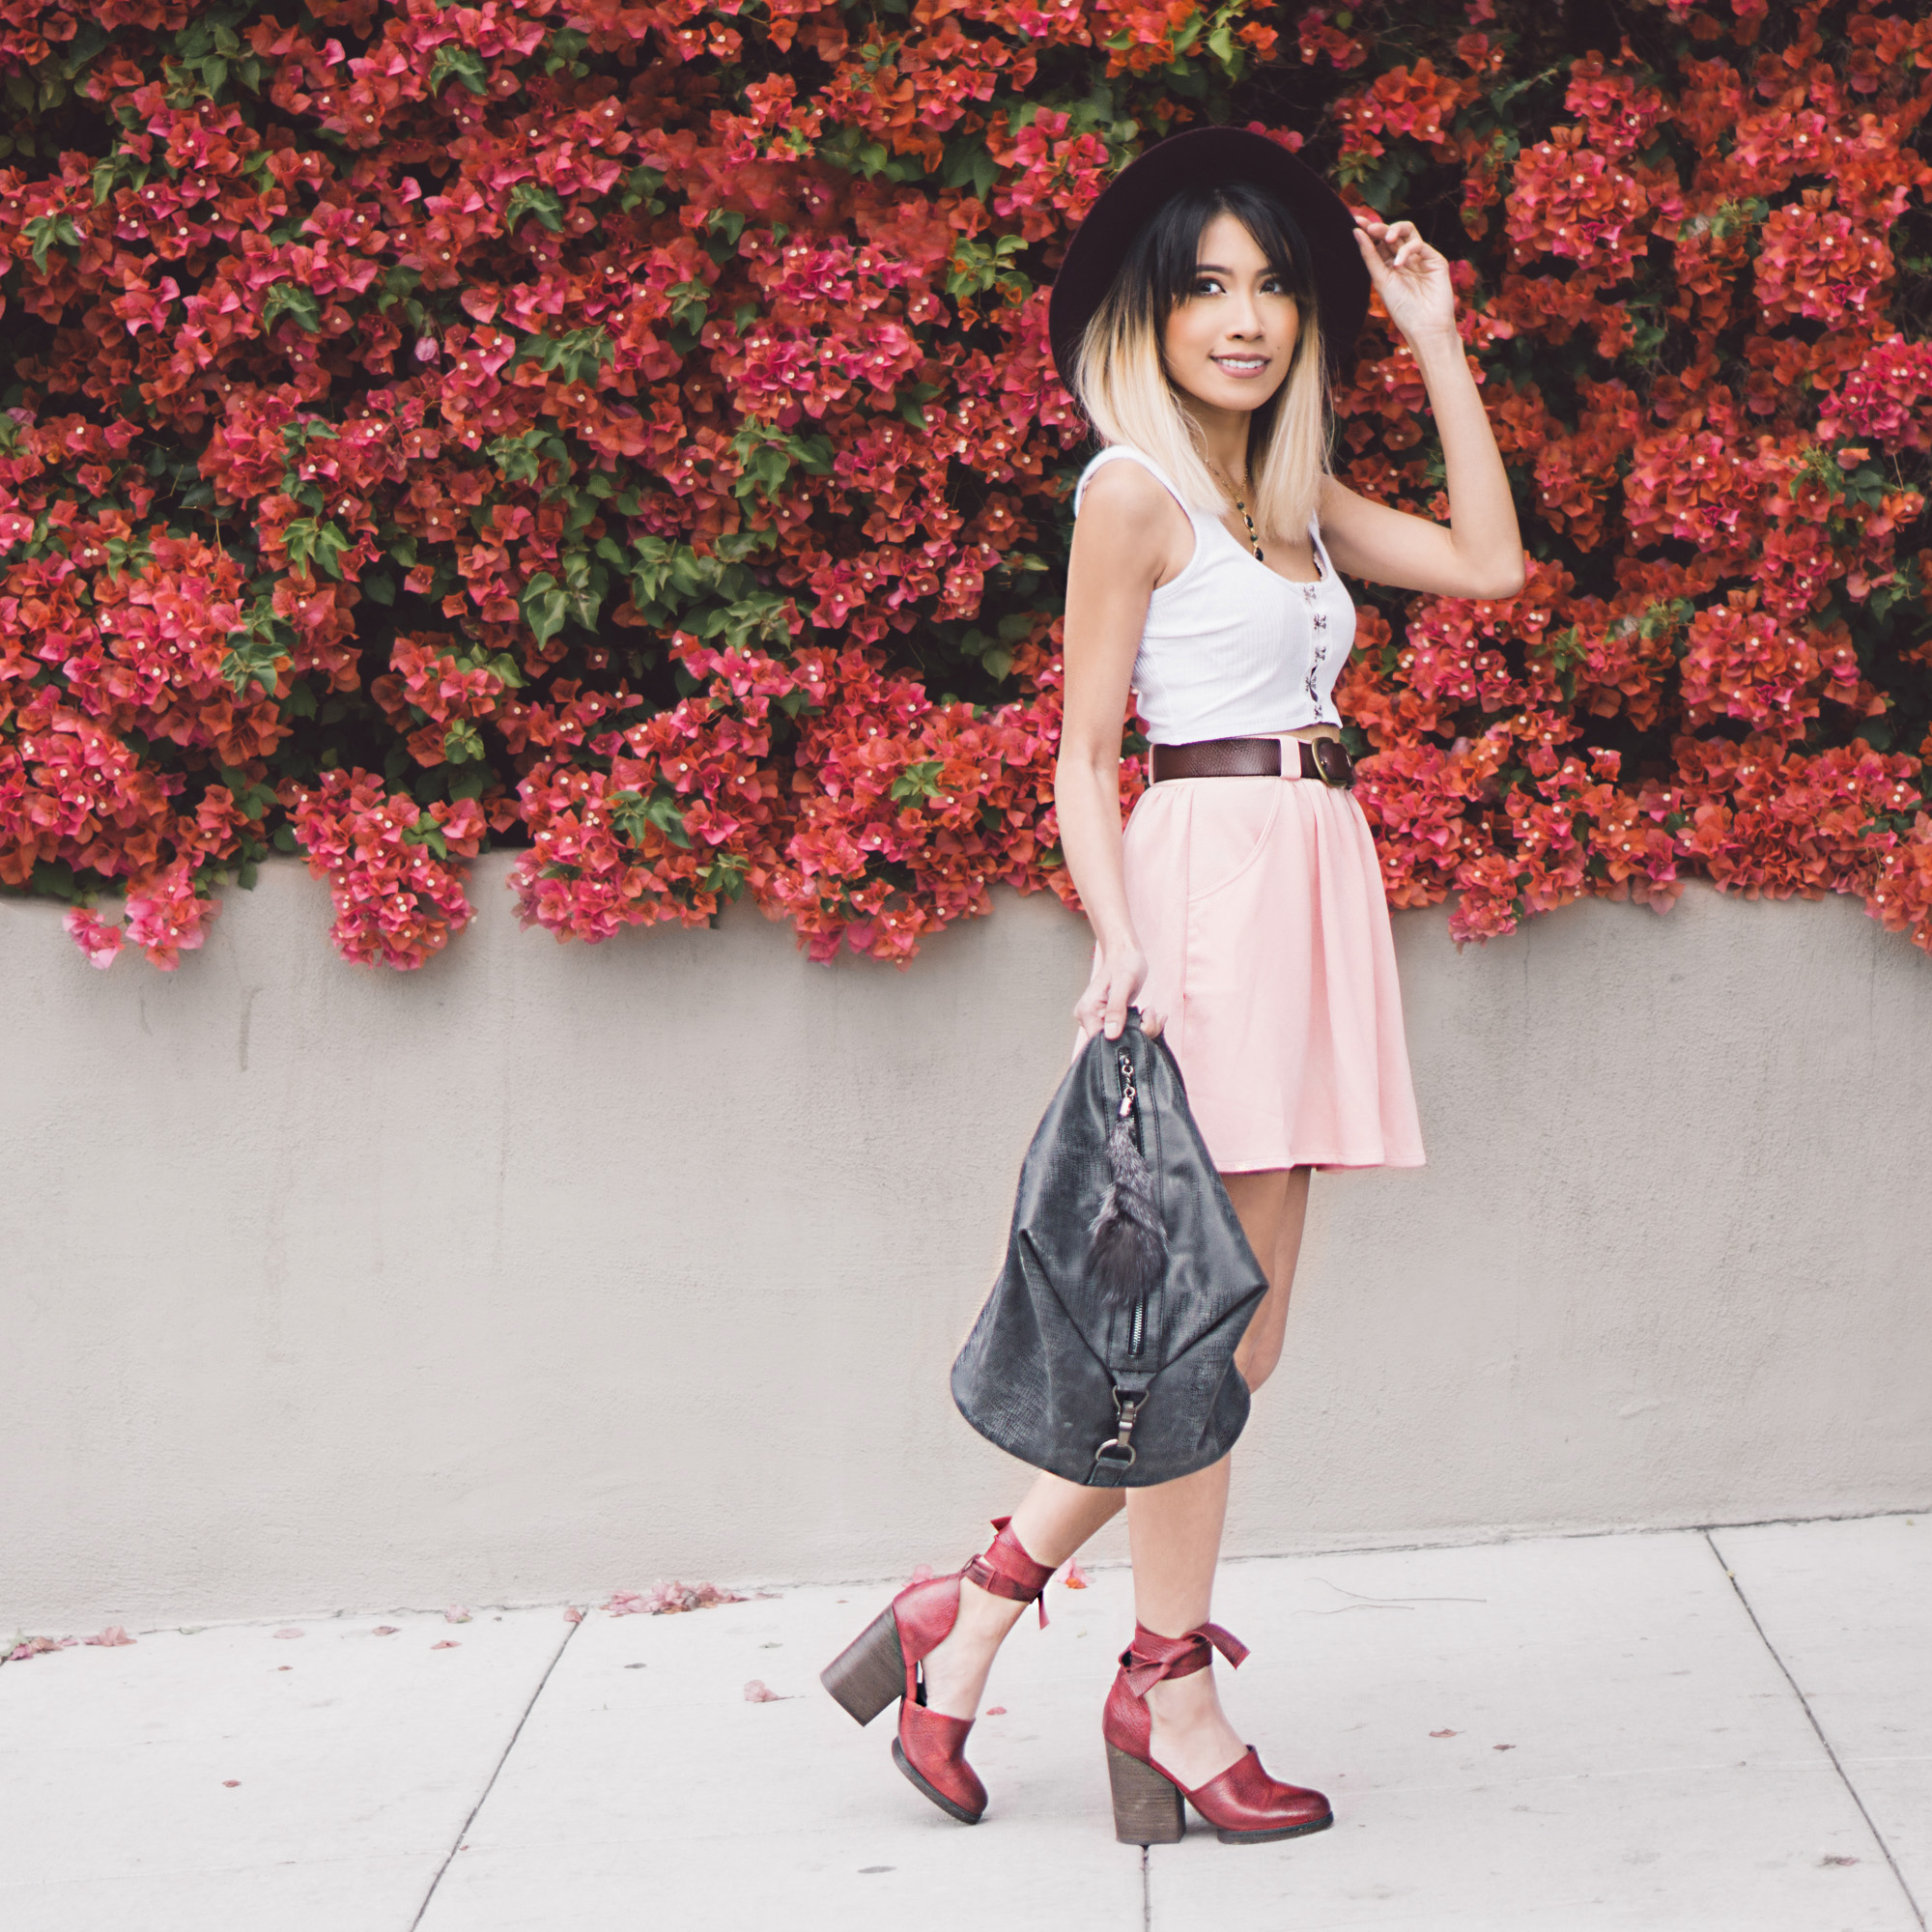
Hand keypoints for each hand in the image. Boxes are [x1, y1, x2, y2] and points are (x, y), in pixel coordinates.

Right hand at [1074, 940, 1164, 1043]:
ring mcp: (1099, 1020)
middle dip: (1138, 1033)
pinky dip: (1142, 1026)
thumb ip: (1116, 1009)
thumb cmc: (1124, 964)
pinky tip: (1150, 1014)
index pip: (1100, 1041)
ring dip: (1144, 1029)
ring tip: (1152, 1012)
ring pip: (1123, 1039)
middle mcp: (1089, 1018)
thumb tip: (1112, 1035)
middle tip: (1151, 1015)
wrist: (1125, 954)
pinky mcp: (1110, 1020)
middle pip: (1113, 1042)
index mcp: (1087, 1011)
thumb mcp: (1124, 984)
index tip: (1141, 1024)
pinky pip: (1126, 1032)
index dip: (1123, 1039)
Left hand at [1352, 216, 1457, 350]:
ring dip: (1395, 230)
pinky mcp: (1435, 260)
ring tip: (1387, 239)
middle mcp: (1405, 259)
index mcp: (1389, 265)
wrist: (1424, 327)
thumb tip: (1356, 231)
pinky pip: (1420, 245)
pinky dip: (1408, 250)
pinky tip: (1400, 264)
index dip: (1369, 230)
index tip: (1356, 220)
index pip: (1379, 242)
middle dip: (1381, 228)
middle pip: (1393, 234)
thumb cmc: (1402, 309)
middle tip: (1371, 227)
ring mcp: (1421, 258)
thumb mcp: (1381, 280)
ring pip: (1408, 232)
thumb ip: (1370, 256)